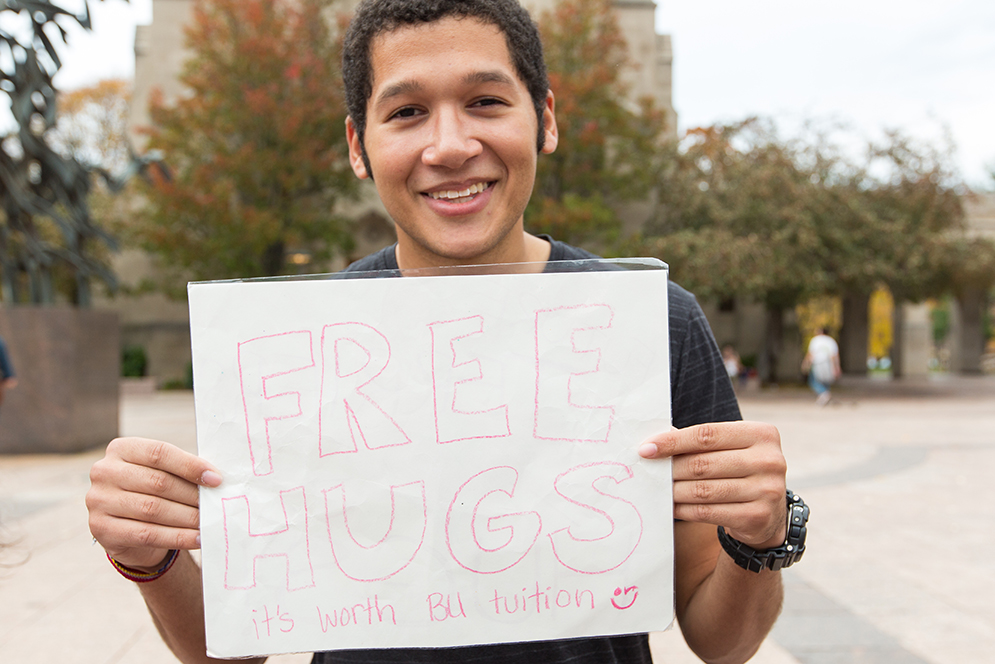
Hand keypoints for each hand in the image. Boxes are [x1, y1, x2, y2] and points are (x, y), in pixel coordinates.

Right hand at [86, 437, 222, 569]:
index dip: (190, 466)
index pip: (160, 453)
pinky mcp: (102, 529)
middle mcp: (104, 472)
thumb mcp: (161, 473)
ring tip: (209, 521)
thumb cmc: (152, 492)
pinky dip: (178, 537)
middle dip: (191, 495)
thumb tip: (214, 479)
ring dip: (187, 517)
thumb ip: (182, 471)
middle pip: (158, 482)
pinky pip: (147, 534)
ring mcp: (99, 501)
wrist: (129, 529)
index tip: (216, 479)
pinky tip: (198, 538)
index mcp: (121, 449)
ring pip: (153, 509)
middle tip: (215, 504)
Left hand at [639, 422, 786, 549]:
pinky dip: (684, 509)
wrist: (770, 513)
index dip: (673, 442)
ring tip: (658, 489)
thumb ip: (700, 443)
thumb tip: (655, 441)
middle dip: (671, 469)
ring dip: (675, 491)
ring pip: (703, 490)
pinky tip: (672, 506)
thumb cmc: (740, 472)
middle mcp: (769, 460)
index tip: (646, 449)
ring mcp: (767, 490)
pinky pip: (708, 512)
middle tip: (650, 472)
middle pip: (703, 463)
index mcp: (761, 434)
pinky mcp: (758, 517)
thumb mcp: (730, 449)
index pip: (707, 435)